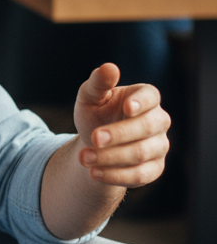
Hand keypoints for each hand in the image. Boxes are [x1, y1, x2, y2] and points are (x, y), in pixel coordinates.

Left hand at [74, 63, 169, 190]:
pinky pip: (140, 175)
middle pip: (146, 127)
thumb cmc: (96, 113)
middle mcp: (159, 121)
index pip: (150, 97)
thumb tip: (109, 68)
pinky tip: (94, 173)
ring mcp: (159, 146)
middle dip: (118, 134)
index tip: (126, 107)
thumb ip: (98, 83)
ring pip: (141, 153)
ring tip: (84, 157)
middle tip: (94, 137)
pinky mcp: (154, 169)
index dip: (141, 102)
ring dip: (111, 157)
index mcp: (146, 98)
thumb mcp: (90, 97)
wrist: (96, 144)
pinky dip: (115, 175)